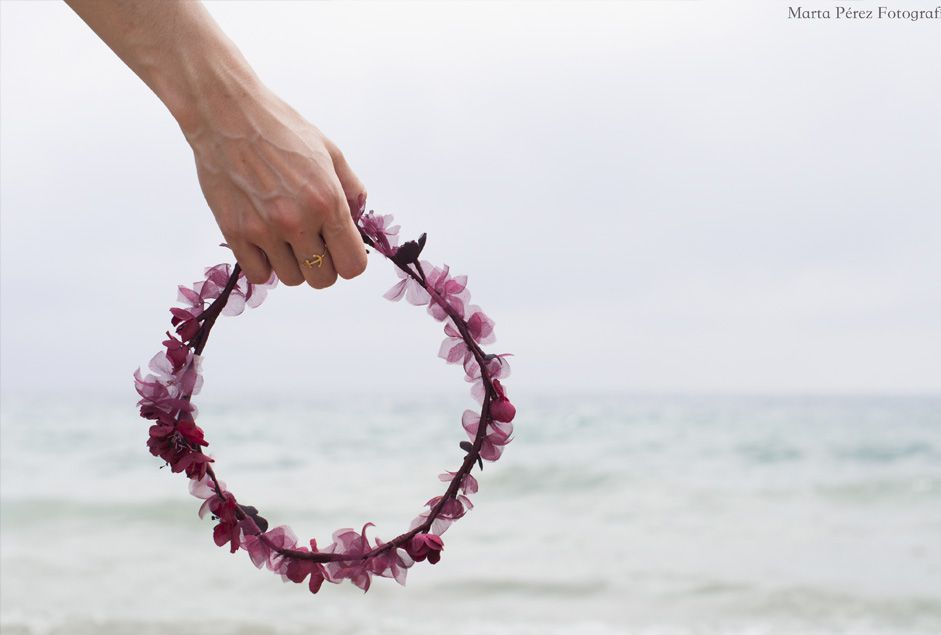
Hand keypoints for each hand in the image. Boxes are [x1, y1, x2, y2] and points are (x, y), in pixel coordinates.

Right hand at [183, 84, 366, 286]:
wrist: (226, 114)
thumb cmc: (279, 128)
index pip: (353, 265)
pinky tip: (265, 243)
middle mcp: (298, 221)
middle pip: (323, 279)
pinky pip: (259, 275)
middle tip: (313, 244)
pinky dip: (265, 265)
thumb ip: (351, 188)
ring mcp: (264, 230)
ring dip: (293, 264)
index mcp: (327, 201)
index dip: (349, 260)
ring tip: (286, 238)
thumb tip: (359, 216)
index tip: (339, 248)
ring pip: (292, 279)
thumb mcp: (330, 150)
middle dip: (323, 266)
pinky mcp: (234, 232)